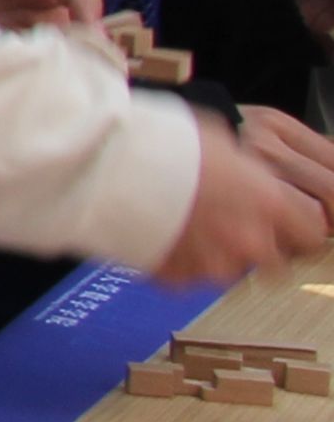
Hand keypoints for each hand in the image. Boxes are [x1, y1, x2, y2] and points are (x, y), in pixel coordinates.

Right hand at [154, 105, 333, 283]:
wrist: (108, 167)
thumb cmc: (163, 145)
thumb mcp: (222, 141)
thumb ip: (249, 172)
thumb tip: (252, 177)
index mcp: (270, 204)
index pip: (313, 233)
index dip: (301, 228)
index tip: (291, 227)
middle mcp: (250, 241)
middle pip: (278, 265)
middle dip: (261, 248)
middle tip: (233, 227)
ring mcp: (213, 266)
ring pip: (230, 271)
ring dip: (217, 255)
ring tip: (187, 226)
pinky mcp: (176, 279)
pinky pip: (187, 276)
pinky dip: (179, 262)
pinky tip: (162, 234)